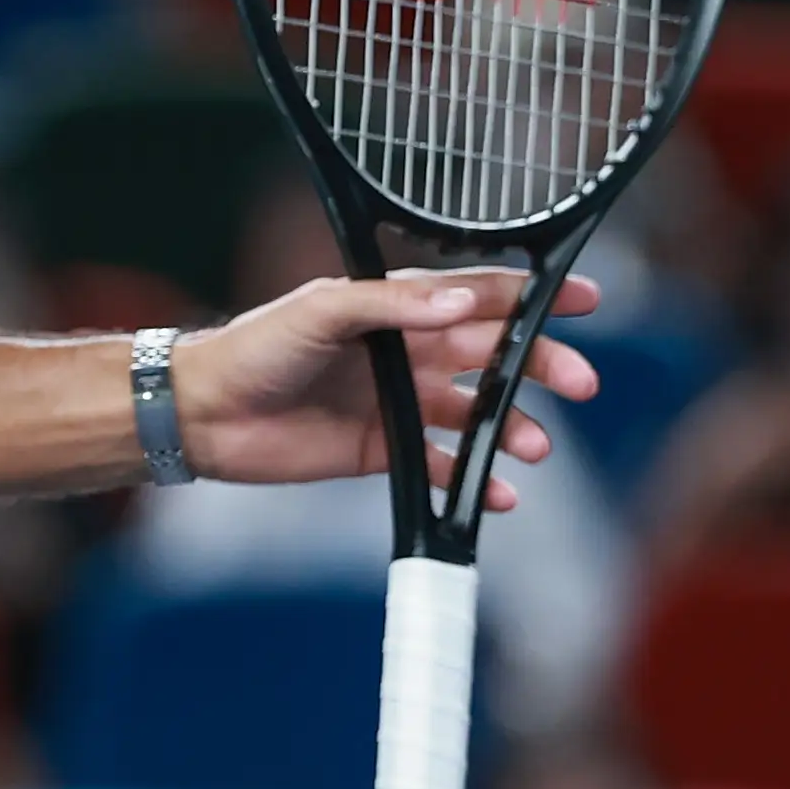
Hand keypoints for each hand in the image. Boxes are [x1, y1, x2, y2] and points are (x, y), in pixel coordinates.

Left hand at [173, 268, 602, 513]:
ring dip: (512, 427)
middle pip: (495, 355)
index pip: (479, 295)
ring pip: (477, 412)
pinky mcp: (383, 449)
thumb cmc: (254, 347)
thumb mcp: (320, 310)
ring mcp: (398, 401)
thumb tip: (460, 302)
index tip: (586, 299)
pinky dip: (474, 479)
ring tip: (534, 446)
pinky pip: (443, 463)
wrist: (203, 411)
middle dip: (542, 366)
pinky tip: (501, 493)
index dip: (533, 297)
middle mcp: (406, 351)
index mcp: (397, 307)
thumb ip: (391, 305)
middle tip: (579, 383)